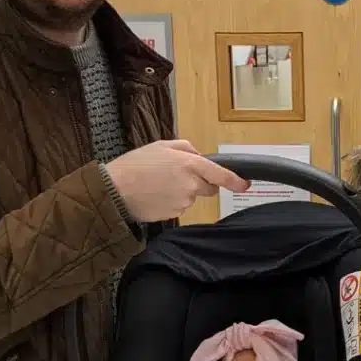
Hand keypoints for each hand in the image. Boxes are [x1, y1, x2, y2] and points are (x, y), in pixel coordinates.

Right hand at [105, 141, 249, 221]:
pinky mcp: (174, 215)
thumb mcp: (161, 146)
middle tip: (176, 175)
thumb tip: (199, 156)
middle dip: (200, 183)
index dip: (235, 181)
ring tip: (158, 184)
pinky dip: (172, 202)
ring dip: (182, 192)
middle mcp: (191, 185)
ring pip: (192, 197)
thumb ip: (186, 148)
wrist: (115, 191)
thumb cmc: (136, 164)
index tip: (245, 185)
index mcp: (190, 164)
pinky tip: (156, 195)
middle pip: (209, 188)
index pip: (221, 175)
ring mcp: (184, 202)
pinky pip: (180, 207)